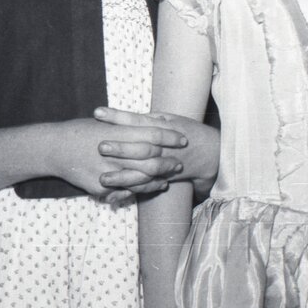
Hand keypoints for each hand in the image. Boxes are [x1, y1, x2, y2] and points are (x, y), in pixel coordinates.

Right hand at [46, 117, 185, 198]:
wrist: (55, 148)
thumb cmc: (81, 131)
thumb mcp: (105, 122)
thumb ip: (129, 124)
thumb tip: (155, 120)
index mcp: (118, 132)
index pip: (152, 134)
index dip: (170, 137)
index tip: (183, 138)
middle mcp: (115, 152)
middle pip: (151, 159)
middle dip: (168, 161)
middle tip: (180, 161)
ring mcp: (108, 171)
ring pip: (142, 178)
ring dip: (159, 178)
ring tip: (170, 177)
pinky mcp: (101, 186)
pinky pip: (128, 190)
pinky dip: (143, 188)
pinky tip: (153, 186)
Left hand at [95, 107, 219, 201]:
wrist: (210, 153)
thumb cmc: (186, 130)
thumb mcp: (171, 118)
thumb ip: (149, 118)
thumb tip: (125, 117)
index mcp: (163, 127)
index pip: (137, 121)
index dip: (118, 116)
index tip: (98, 113)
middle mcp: (163, 147)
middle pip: (141, 148)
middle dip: (121, 148)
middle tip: (100, 146)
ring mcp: (164, 165)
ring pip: (143, 172)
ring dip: (122, 177)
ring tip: (102, 179)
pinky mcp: (163, 179)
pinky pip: (146, 187)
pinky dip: (129, 192)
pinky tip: (111, 195)